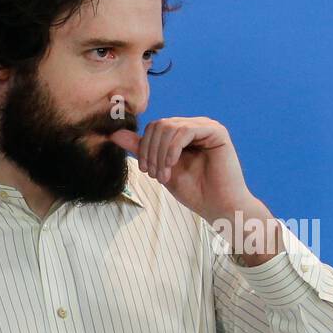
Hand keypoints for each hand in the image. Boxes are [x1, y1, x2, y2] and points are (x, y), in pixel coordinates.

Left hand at [108, 116, 251, 223]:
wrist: (218, 206)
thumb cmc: (193, 191)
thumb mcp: (159, 168)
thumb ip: (140, 150)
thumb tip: (115, 134)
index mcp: (182, 133)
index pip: (153, 128)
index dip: (144, 148)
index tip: (147, 172)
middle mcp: (195, 126)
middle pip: (159, 125)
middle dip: (151, 151)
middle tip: (155, 175)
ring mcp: (207, 127)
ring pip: (169, 127)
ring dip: (160, 154)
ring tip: (164, 175)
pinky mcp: (217, 132)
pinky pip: (185, 130)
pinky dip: (173, 149)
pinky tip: (173, 165)